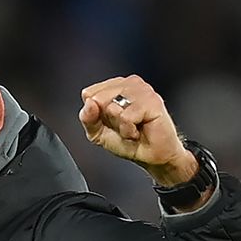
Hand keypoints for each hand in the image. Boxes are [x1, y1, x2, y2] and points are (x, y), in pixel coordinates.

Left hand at [79, 75, 197, 186]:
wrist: (152, 157)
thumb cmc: (129, 142)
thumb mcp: (98, 133)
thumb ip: (88, 118)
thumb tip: (89, 104)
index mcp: (116, 86)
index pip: (89, 93)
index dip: (95, 114)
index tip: (111, 122)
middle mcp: (129, 83)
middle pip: (98, 98)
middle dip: (108, 120)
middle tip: (124, 127)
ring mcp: (142, 90)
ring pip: (113, 107)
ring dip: (120, 126)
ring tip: (132, 129)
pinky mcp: (152, 101)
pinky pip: (126, 116)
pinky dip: (128, 130)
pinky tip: (138, 131)